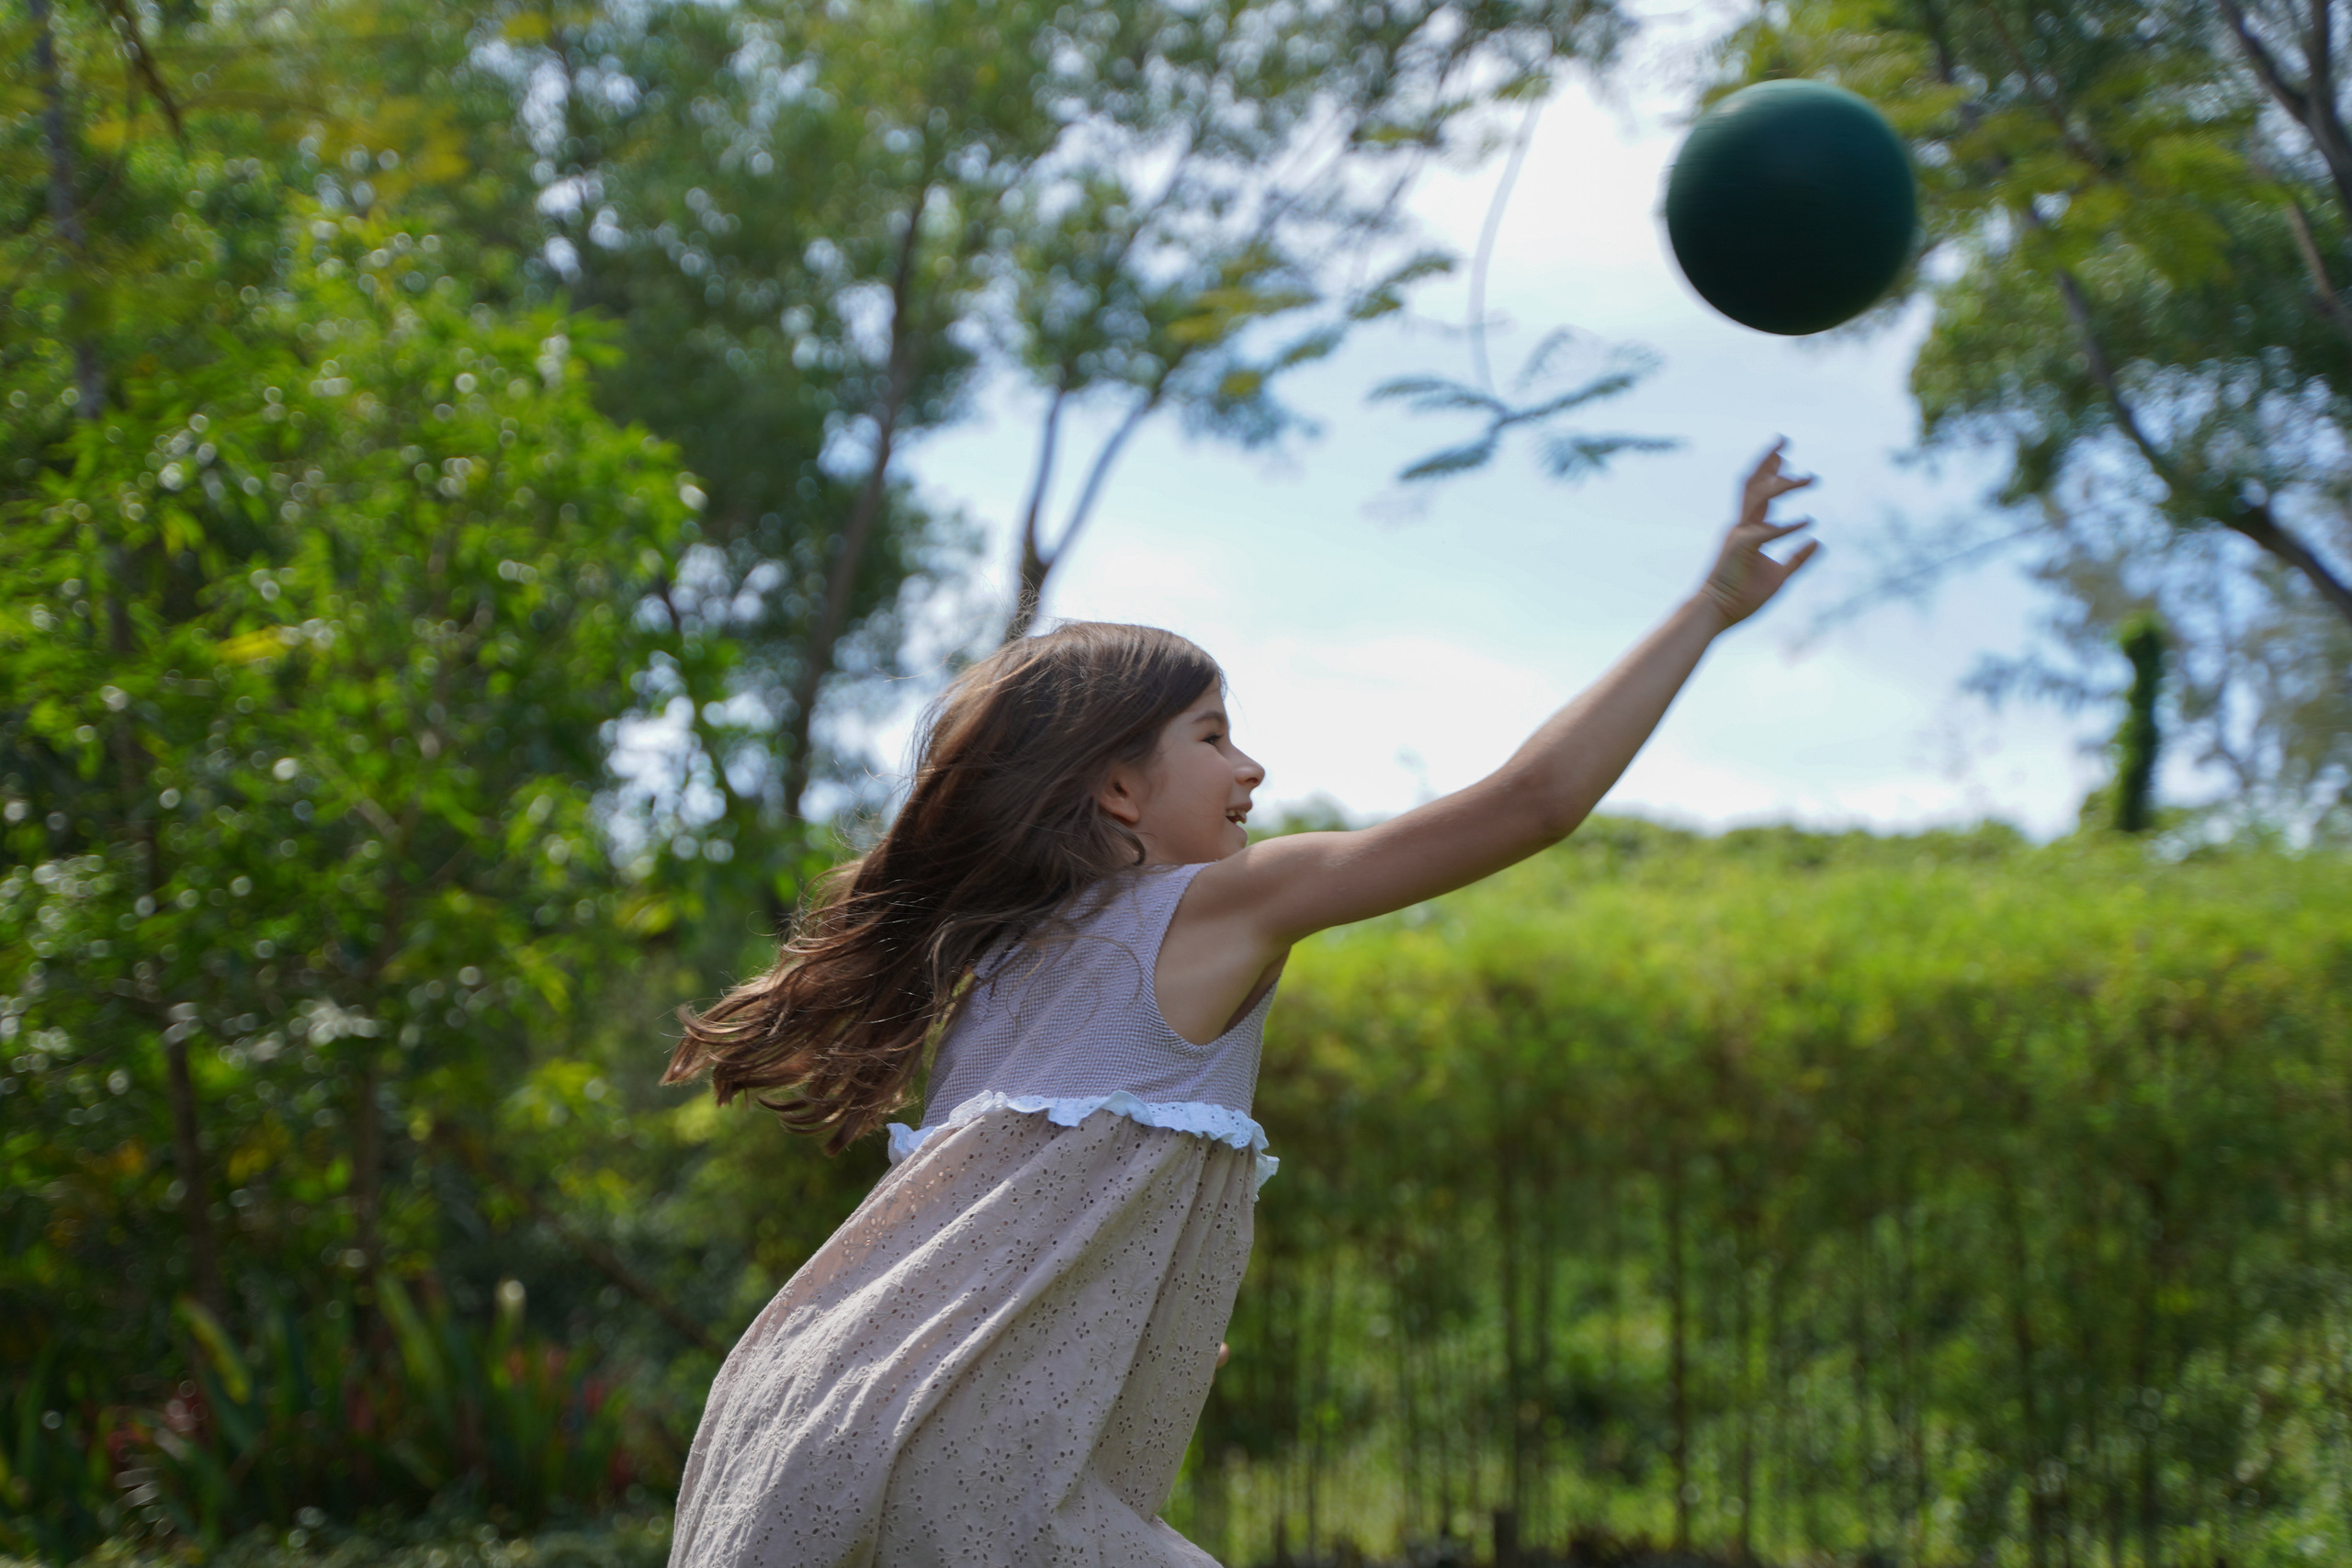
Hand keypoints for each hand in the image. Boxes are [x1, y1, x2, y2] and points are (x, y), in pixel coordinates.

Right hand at [1699, 439, 1819, 626]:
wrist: (1716, 614)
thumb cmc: (1744, 596)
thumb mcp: (1780, 575)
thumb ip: (1798, 558)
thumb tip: (1819, 540)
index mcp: (1748, 529)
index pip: (1758, 492)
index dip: (1771, 470)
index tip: (1785, 455)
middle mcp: (1742, 525)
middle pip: (1752, 483)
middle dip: (1768, 459)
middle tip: (1785, 438)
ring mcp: (1739, 535)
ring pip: (1758, 497)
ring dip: (1784, 484)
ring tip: (1810, 478)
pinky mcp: (1741, 549)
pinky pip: (1766, 531)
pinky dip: (1787, 525)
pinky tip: (1807, 521)